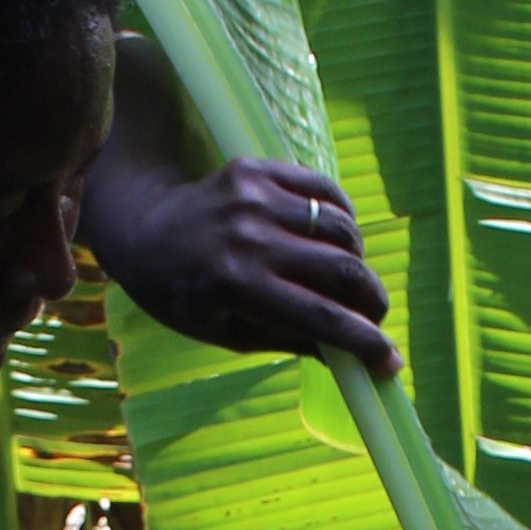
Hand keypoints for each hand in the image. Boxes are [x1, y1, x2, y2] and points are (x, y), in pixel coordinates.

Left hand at [84, 144, 396, 378]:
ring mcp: (255, 197)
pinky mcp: (258, 168)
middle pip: (343, 269)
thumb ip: (290, 339)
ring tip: (349, 276)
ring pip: (342, 227)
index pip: (322, 317)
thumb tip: (349, 355)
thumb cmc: (182, 293)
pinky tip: (335, 237)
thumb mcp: (228, 331)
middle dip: (373, 300)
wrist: (140, 226)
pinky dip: (342, 217)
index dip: (365, 341)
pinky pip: (325, 191)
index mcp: (237, 287)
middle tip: (376, 314)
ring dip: (358, 259)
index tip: (390, 361)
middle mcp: (249, 238)